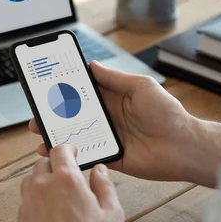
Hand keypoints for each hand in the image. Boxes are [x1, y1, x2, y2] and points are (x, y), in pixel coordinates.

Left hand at [18, 145, 124, 221]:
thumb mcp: (111, 214)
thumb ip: (105, 186)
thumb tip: (100, 170)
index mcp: (66, 179)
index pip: (60, 150)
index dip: (67, 149)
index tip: (73, 152)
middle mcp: (43, 185)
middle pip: (43, 162)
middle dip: (54, 164)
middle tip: (66, 174)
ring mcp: (28, 201)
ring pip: (31, 179)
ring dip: (42, 180)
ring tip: (56, 192)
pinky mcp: (21, 217)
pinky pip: (26, 199)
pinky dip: (36, 198)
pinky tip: (48, 211)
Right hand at [30, 61, 220, 186]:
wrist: (183, 146)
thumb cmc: (167, 113)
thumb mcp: (141, 87)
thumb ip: (115, 79)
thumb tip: (92, 65)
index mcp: (114, 98)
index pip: (85, 91)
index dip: (67, 87)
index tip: (48, 84)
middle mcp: (108, 117)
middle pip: (75, 113)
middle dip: (55, 112)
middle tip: (37, 111)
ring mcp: (108, 137)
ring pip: (76, 134)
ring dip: (57, 133)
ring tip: (39, 131)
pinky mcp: (110, 156)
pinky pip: (86, 154)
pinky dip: (71, 153)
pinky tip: (56, 152)